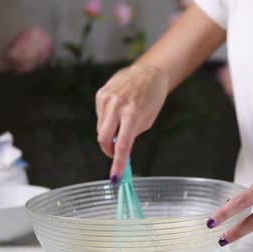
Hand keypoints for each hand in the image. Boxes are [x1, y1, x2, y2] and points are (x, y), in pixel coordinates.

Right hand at [95, 64, 168, 179]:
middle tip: (116, 154)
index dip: (118, 163)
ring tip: (122, 125)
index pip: (122, 145)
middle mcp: (116, 105)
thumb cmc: (152, 98)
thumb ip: (131, 134)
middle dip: (108, 150)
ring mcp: (106, 98)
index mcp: (132, 114)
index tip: (115, 176)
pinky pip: (100, 116)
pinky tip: (117, 113)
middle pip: (103, 139)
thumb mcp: (148, 120)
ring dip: (109, 134)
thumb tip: (118, 148)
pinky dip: (107, 121)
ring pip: (100, 128)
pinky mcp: (100, 94)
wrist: (148, 73)